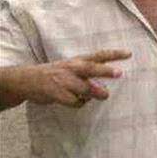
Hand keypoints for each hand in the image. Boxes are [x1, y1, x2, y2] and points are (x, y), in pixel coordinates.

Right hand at [1, 49, 131, 107]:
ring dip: (96, 93)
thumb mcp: (71, 67)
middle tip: (120, 73)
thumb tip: (104, 83)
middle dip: (105, 71)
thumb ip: (87, 72)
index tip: (129, 54)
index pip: (98, 55)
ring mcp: (64, 81)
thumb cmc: (55, 74)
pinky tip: (78, 101)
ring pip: (85, 89)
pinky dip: (80, 103)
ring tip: (104, 95)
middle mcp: (72, 68)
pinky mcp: (57, 93)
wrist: (26, 80)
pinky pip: (75, 102)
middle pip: (91, 68)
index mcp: (77, 60)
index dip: (114, 54)